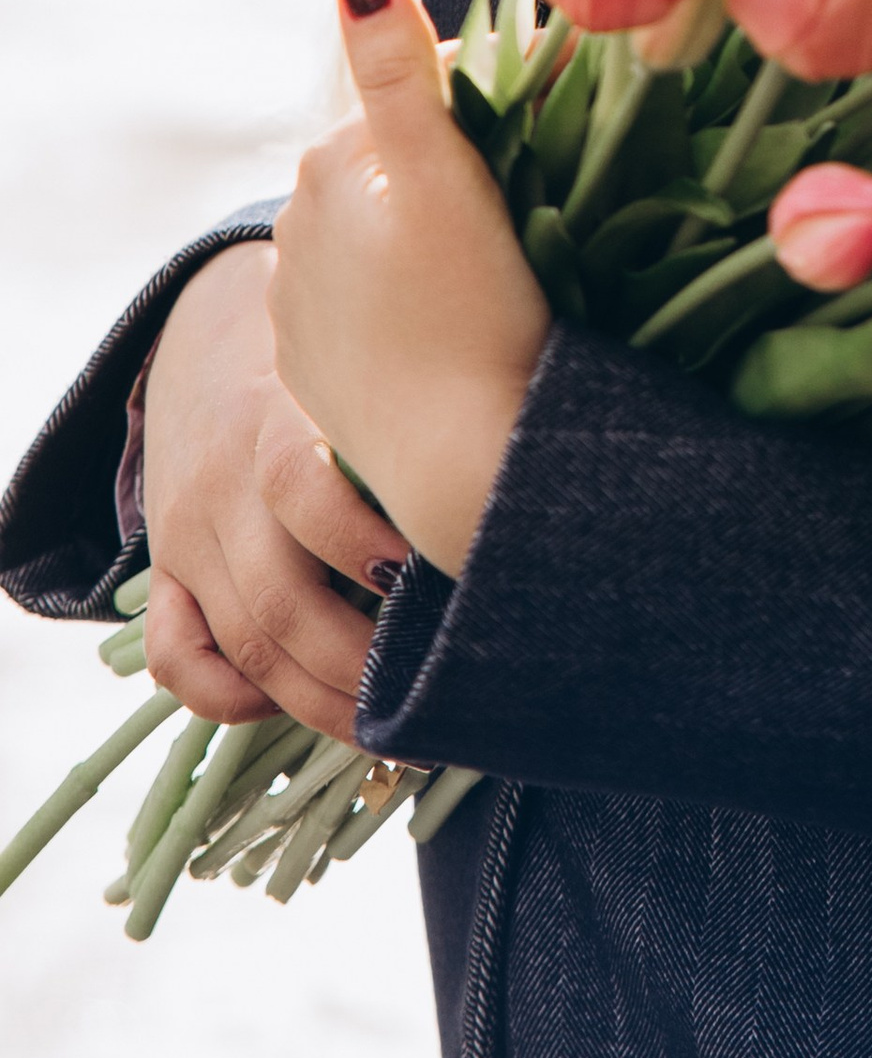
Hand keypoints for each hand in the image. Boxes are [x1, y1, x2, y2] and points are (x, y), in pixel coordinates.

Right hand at [141, 240, 412, 740]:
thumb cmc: (331, 357)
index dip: (362, 543)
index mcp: (275, 414)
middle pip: (280, 600)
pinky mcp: (165, 569)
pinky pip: (176, 656)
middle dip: (362, 667)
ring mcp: (189, 530)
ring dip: (320, 701)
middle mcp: (224, 481)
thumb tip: (519, 465)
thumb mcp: (364, 358)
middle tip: (439, 698)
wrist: (208, 328)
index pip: (300, 486)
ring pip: (246, 642)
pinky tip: (288, 705)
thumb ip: (418, 403)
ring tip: (395, 730)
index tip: (435, 578)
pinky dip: (227, 696)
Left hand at [268, 0, 553, 581]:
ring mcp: (297, 301)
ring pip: (378, 231)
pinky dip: (401, 298)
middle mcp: (294, 223)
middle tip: (530, 202)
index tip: (551, 131)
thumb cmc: (473, 307)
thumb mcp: (445, 172)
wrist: (458, 460)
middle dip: (451, 164)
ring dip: (422, 230)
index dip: (495, 98)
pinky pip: (363, 303)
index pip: (423, 89)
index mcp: (332, 160)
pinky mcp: (310, 365)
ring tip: (490, 268)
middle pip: (396, 161)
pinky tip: (444, 322)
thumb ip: (399, 64)